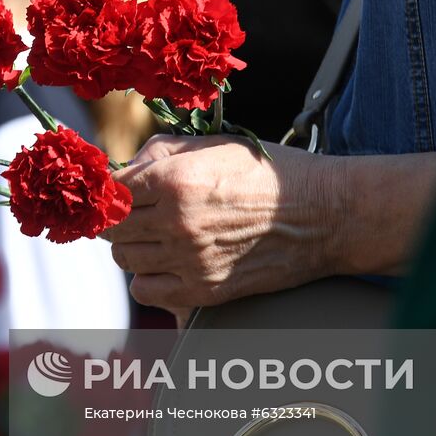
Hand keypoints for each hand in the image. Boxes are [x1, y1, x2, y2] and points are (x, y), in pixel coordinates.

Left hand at [103, 135, 339, 309]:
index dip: (112, 189)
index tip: (119, 190)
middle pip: (112, 227)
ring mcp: (189, 260)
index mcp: (175, 179)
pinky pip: (145, 291)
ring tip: (155, 235)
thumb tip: (124, 167)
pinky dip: (148, 278)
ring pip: (124, 259)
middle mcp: (176, 221)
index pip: (112, 190)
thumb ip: (161, 152)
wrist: (324, 215)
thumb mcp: (213, 144)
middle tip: (135, 212)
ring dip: (133, 246)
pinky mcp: (203, 291)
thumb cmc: (269, 174)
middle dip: (119, 217)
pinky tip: (165, 263)